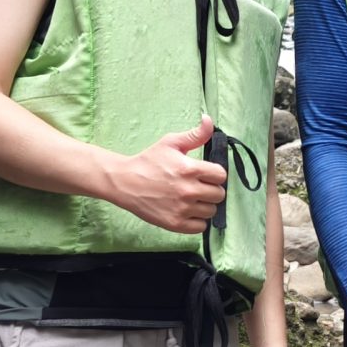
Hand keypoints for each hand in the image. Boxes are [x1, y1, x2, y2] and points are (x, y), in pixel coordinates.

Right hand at [104, 116, 227, 233]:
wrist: (125, 182)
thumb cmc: (148, 161)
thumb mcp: (170, 143)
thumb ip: (195, 134)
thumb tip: (209, 120)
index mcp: (190, 169)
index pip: (221, 175)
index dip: (215, 174)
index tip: (206, 174)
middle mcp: (188, 190)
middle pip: (219, 194)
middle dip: (211, 189)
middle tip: (199, 186)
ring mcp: (182, 209)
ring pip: (211, 211)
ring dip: (205, 205)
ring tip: (192, 199)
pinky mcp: (175, 223)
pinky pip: (200, 227)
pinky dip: (197, 220)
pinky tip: (188, 211)